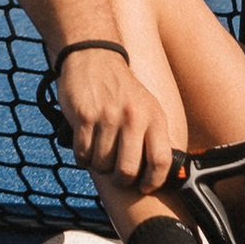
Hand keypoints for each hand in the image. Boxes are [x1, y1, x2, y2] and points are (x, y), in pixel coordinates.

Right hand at [51, 47, 181, 195]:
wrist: (95, 57)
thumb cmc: (123, 91)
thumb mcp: (148, 107)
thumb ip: (154, 137)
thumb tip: (162, 175)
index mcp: (154, 117)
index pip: (161, 161)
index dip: (153, 181)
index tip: (144, 186)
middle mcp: (133, 117)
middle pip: (127, 170)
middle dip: (120, 179)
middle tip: (116, 173)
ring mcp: (108, 117)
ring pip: (102, 165)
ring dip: (98, 165)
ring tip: (99, 149)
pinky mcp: (84, 116)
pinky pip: (82, 155)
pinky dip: (82, 156)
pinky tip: (86, 143)